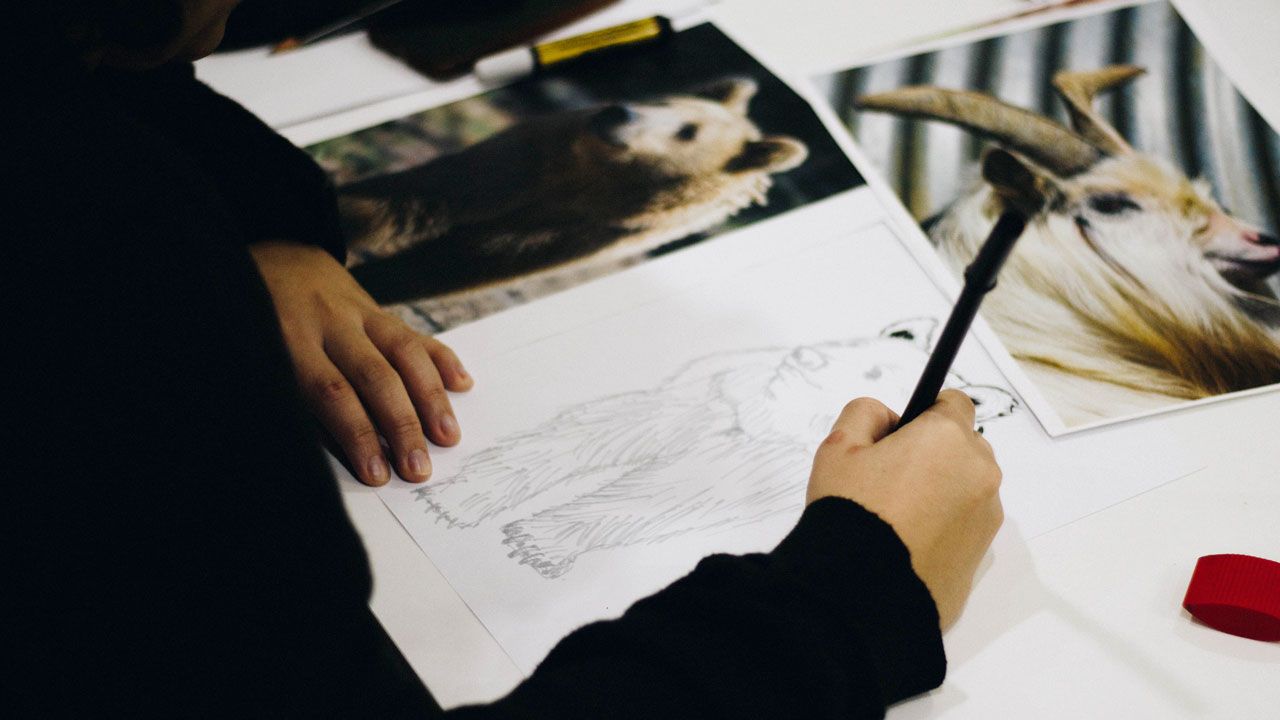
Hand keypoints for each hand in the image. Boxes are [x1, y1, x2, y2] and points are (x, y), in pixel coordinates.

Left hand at [250, 241, 472, 485]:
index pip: (332, 393)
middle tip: (420, 467)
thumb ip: (287, 396)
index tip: (377, 473)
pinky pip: (414, 333)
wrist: (266, 255)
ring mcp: (358, 312)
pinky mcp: (377, 308)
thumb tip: (330, 447)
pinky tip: (462, 383)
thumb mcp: (254, 355)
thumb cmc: (250, 320)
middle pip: (376, 377)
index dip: (359, 435)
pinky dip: (441, 358)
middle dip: (402, 426)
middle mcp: (330, 322)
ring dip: (431, 398)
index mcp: (290, 338)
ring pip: (404, 353)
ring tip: (448, 436)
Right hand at [806, 389, 1002, 629]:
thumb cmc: (851, 510)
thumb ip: (864, 414)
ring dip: (945, 489)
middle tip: (891, 479)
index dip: (925, 415)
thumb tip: (888, 419)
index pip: (953, 403)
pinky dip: (948, 525)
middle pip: (965, 446)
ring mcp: (987, 514)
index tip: (900, 436)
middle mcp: (979, 470)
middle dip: (936, 453)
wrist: (864, 590)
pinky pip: (968, 523)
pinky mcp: (984, 552)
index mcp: (947, 436)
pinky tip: (911, 542)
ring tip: (900, 517)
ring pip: (968, 486)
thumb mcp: (838, 446)